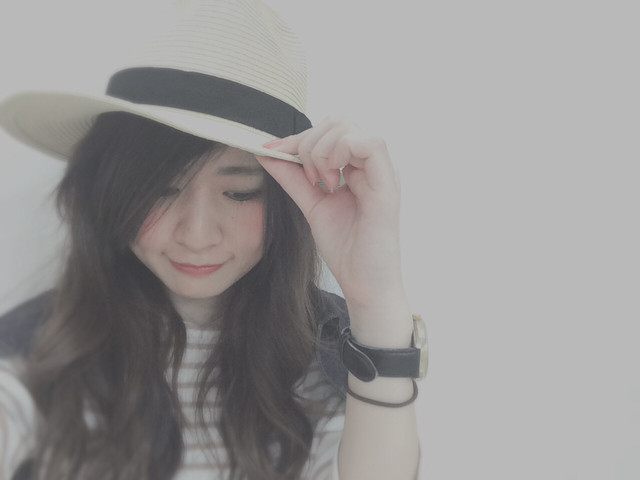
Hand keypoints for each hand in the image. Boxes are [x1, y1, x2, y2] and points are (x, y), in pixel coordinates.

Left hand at [256, 117, 406, 322]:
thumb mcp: (311, 204)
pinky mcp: (388, 184)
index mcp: (359, 167)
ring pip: (350, 128)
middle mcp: (374, 164)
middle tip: (307, 178)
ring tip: (321, 184)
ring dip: (322, 151)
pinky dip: (340, 155)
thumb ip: (292, 177)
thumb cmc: (346, 248)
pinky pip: (369, 143)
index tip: (272, 153)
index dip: (298, 137)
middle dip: (309, 143)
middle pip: (339, 120)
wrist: (364, 284)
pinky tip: (332, 183)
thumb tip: (266, 152)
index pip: (329, 129)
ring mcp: (383, 172)